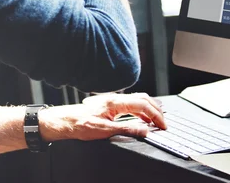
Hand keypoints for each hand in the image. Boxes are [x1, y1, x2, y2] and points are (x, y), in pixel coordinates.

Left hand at [39, 93, 166, 141]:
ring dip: (149, 109)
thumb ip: (126, 129)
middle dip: (156, 110)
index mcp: (115, 102)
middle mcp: (116, 98)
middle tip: (163, 123)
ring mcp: (113, 100)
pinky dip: (141, 110)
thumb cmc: (80, 124)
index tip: (162, 125)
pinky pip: (131, 103)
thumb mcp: (104, 131)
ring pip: (138, 99)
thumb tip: (144, 130)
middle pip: (143, 98)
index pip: (143, 104)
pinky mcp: (111, 104)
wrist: (66, 121)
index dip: (155, 115)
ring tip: (156, 120)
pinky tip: (142, 118)